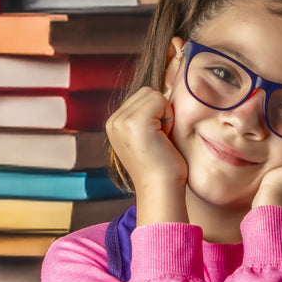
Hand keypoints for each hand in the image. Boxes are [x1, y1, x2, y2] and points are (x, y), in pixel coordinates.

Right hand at [106, 86, 187, 223]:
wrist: (161, 189)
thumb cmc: (162, 167)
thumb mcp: (147, 137)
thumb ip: (146, 116)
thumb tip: (160, 92)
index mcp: (114, 124)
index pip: (141, 97)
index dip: (157, 114)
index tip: (155, 140)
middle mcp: (113, 121)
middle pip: (147, 92)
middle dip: (161, 112)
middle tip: (159, 140)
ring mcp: (121, 121)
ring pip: (153, 94)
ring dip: (165, 115)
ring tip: (160, 139)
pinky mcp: (133, 121)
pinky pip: (159, 100)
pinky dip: (169, 118)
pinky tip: (163, 138)